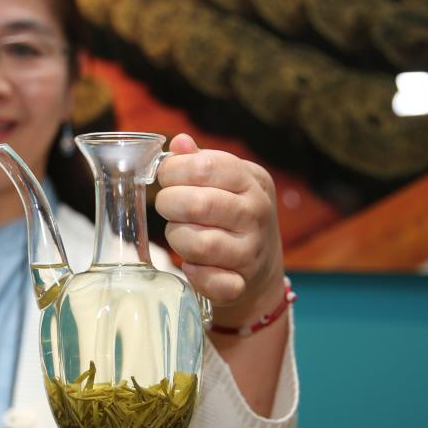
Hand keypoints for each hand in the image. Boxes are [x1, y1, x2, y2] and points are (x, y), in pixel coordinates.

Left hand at [155, 133, 286, 329]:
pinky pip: (213, 282)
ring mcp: (251, 251)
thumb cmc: (232, 214)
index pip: (205, 166)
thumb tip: (179, 143)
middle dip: (169, 204)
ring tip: (180, 233)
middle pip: (198, 204)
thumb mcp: (225, 181)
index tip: (166, 178)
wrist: (261, 266)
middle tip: (167, 206)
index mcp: (251, 181)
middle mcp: (255, 214)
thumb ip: (200, 161)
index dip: (173, 171)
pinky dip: (195, 275)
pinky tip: (191, 266)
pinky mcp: (241, 284)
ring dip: (177, 238)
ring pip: (199, 244)